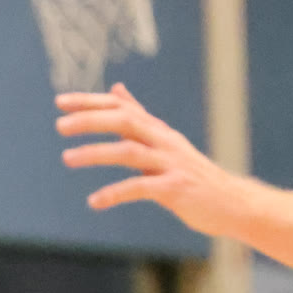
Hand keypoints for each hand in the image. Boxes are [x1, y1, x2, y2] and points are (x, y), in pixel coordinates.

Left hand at [57, 83, 253, 235]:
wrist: (232, 203)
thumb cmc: (193, 175)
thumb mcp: (164, 142)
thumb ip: (139, 117)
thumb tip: (116, 89)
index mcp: (158, 131)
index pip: (121, 107)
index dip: (91, 102)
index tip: (61, 102)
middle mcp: (164, 141)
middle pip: (124, 121)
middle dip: (90, 120)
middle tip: (60, 126)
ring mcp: (171, 164)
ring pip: (129, 151)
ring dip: (96, 153)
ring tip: (67, 158)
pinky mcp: (175, 189)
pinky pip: (140, 187)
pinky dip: (115, 193)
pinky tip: (94, 201)